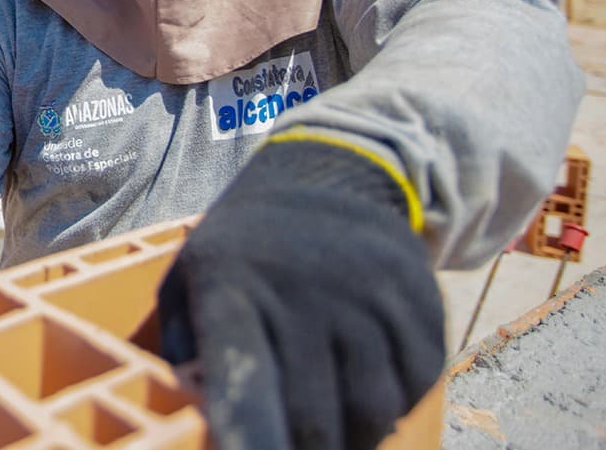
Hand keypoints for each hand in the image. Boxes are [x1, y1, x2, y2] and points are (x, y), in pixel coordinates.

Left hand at [157, 136, 442, 449]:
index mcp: (234, 290)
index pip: (244, 381)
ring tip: (328, 437)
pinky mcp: (419, 303)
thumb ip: (186, 346)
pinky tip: (365, 398)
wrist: (326, 181)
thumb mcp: (189, 277)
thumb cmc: (244, 250)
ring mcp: (369, 297)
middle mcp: (306, 292)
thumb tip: (196, 416)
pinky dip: (396, 409)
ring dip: (352, 442)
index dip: (250, 435)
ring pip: (372, 412)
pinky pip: (417, 386)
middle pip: (313, 417)